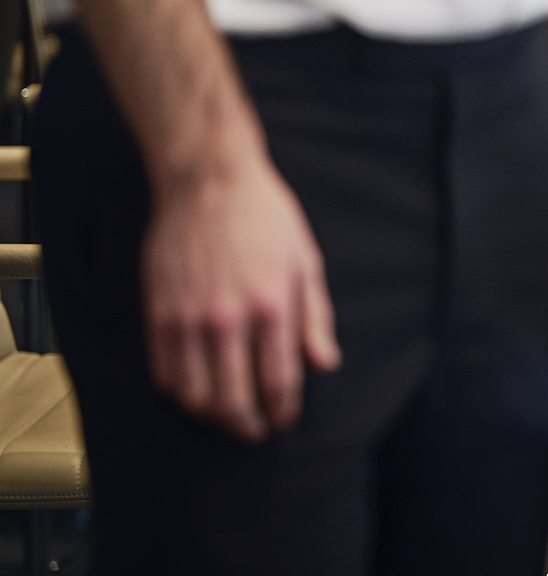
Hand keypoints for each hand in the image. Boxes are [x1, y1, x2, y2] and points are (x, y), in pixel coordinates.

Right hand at [143, 159, 340, 441]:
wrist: (208, 182)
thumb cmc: (265, 217)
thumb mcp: (306, 261)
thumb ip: (316, 318)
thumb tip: (325, 364)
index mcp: (273, 307)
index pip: (279, 382)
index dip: (283, 411)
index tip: (284, 420)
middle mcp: (228, 320)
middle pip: (233, 401)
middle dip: (248, 425)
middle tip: (257, 431)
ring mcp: (188, 320)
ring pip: (195, 396)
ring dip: (213, 416)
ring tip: (228, 415)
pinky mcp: (158, 314)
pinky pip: (165, 374)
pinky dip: (181, 393)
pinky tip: (197, 391)